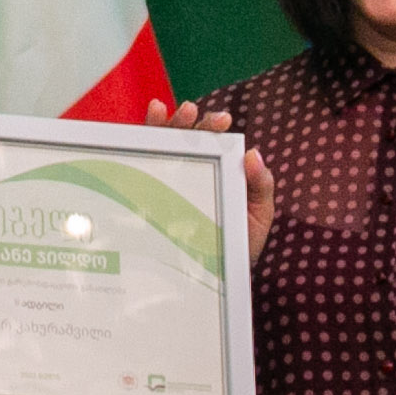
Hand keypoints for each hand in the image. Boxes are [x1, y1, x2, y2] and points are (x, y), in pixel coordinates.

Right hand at [145, 98, 274, 268]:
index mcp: (216, 170)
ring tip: (162, 112)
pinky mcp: (144, 199)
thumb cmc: (238, 246)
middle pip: (182, 138)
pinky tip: (136, 135)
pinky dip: (134, 147)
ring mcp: (165, 184)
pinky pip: (136, 171)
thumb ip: (261, 186)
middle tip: (191, 112)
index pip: (210, 141)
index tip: (221, 121)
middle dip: (185, 121)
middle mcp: (189, 172)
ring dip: (159, 126)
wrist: (216, 282)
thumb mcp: (257, 216)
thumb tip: (253, 154)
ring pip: (157, 148)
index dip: (212, 126)